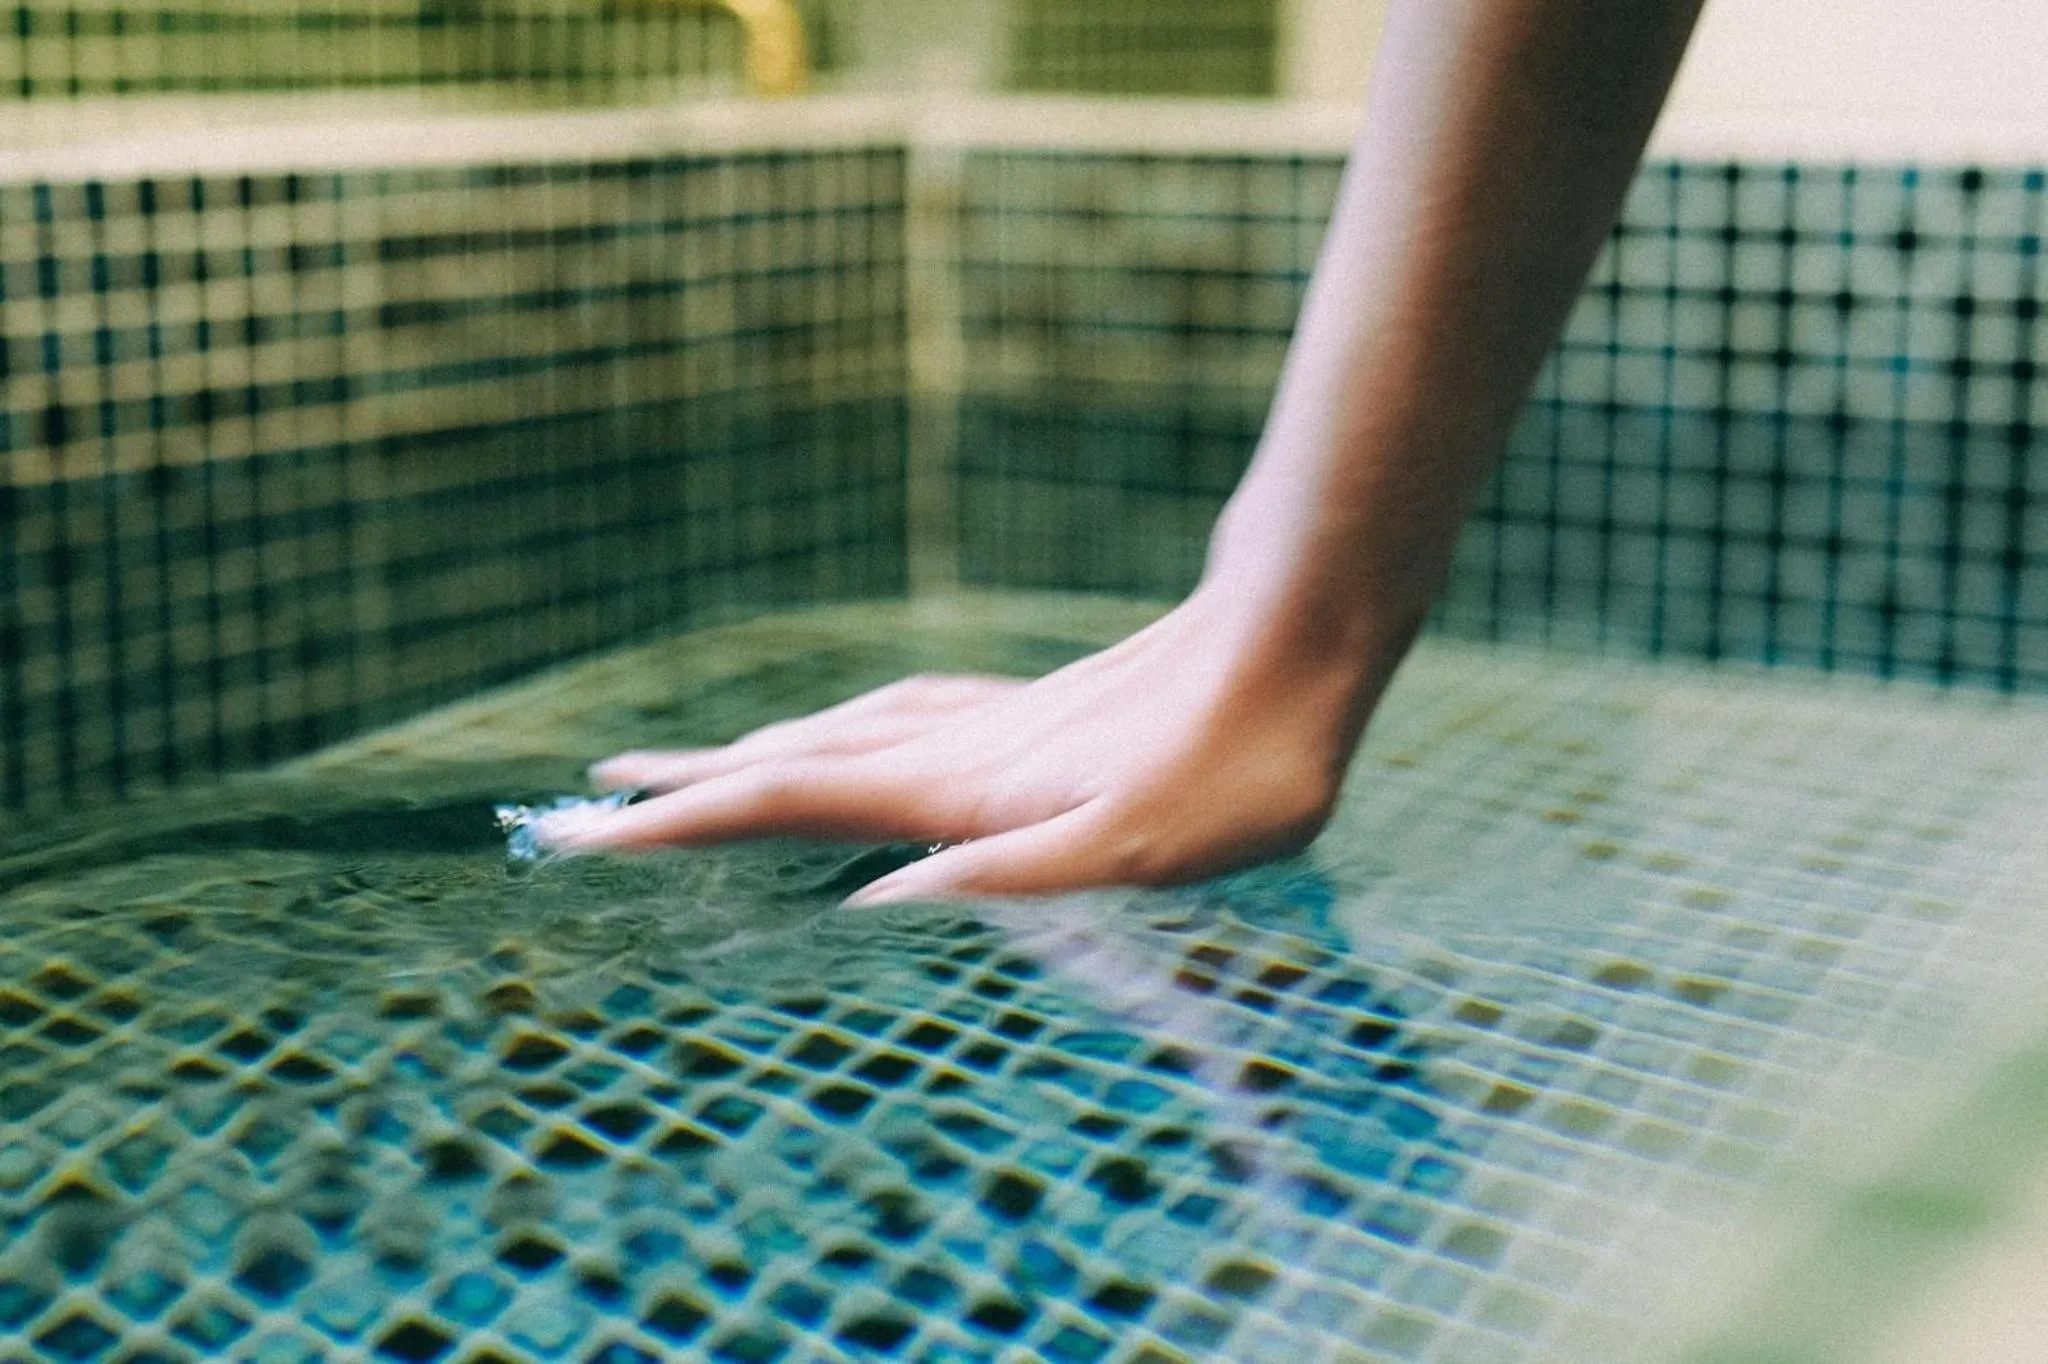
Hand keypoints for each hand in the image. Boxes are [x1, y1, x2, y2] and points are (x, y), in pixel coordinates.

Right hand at [532, 585, 1384, 903]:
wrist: (1298, 632)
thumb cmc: (1241, 763)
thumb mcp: (1139, 851)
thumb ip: (1009, 876)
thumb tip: (873, 904)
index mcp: (960, 791)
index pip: (786, 804)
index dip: (680, 823)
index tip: (576, 835)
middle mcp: (957, 750)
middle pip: (789, 763)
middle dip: (683, 791)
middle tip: (583, 806)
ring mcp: (993, 723)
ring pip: (839, 736)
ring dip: (751, 756)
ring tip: (687, 771)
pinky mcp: (1035, 711)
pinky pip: (902, 718)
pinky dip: (842, 733)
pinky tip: (860, 730)